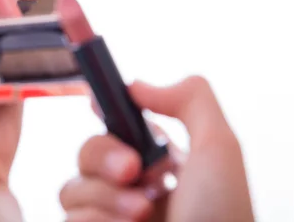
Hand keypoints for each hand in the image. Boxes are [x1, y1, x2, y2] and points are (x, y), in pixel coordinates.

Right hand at [59, 77, 254, 221]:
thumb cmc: (223, 219)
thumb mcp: (219, 149)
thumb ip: (189, 99)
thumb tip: (137, 86)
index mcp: (161, 163)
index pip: (118, 127)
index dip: (104, 113)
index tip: (100, 106)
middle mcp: (132, 189)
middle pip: (86, 151)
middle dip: (104, 155)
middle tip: (134, 169)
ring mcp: (111, 219)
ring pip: (72, 187)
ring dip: (106, 197)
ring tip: (143, 215)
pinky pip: (70, 218)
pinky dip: (99, 221)